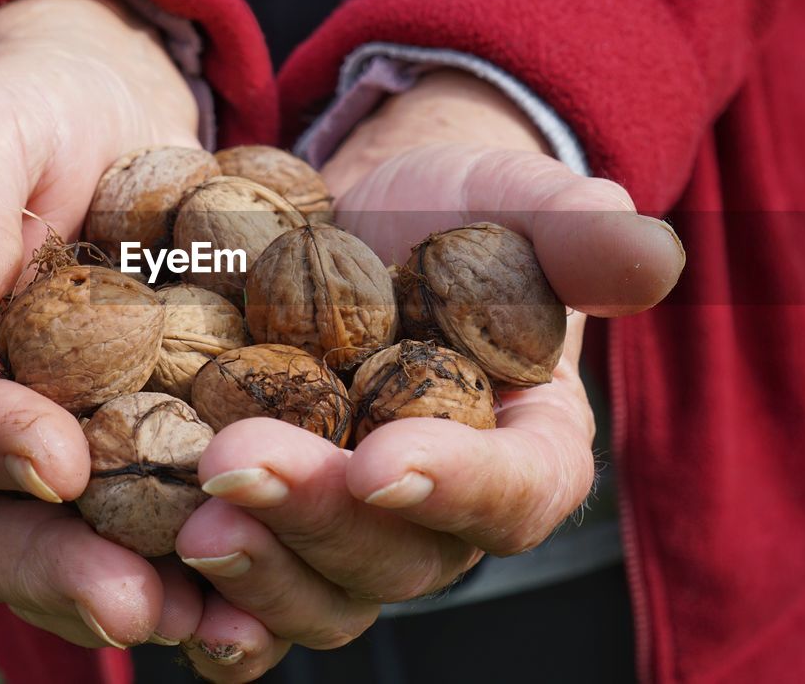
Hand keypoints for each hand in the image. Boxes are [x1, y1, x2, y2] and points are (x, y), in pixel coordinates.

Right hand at [0, 0, 211, 647]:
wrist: (111, 121)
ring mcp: (67, 446)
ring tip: (225, 624)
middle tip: (137, 604)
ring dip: (150, 595)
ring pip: (83, 551)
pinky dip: (213, 563)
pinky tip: (274, 590)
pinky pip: (165, 524)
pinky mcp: (148, 448)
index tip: (59, 461)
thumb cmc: (35, 113)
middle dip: (62, 571)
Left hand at [172, 70, 683, 680]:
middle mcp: (438, 514)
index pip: (515, 493)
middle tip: (240, 465)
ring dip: (255, 565)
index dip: (458, 487)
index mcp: (524, 451)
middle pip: (398, 556)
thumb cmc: (453, 217)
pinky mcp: (274, 527)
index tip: (388, 459)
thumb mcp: (513, 204)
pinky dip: (206, 599)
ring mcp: (351, 532)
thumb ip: (578, 233)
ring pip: (319, 592)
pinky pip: (246, 595)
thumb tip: (653, 252)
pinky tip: (151, 573)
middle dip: (321, 518)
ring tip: (190, 513)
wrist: (359, 227)